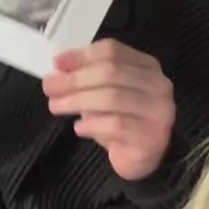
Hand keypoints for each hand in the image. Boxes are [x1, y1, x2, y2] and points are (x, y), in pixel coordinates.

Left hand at [42, 39, 175, 180]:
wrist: (142, 158)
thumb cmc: (122, 121)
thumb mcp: (105, 93)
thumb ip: (88, 77)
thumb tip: (59, 67)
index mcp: (147, 66)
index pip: (113, 51)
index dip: (81, 55)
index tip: (56, 63)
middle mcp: (158, 85)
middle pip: (111, 72)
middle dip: (75, 79)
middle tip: (49, 87)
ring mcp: (159, 111)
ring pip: (112, 97)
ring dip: (78, 100)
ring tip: (56, 106)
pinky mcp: (151, 137)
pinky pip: (116, 125)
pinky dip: (92, 124)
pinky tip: (79, 127)